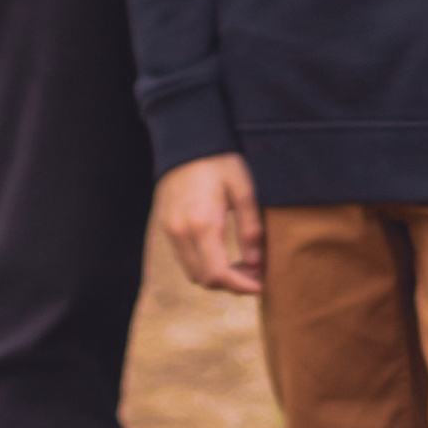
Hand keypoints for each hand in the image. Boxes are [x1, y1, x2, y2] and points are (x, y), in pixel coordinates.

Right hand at [157, 152, 263, 294]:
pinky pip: (185, 258)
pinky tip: (223, 255)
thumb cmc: (220, 161)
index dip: (240, 287)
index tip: (260, 287)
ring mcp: (171, 231)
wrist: (186, 141)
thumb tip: (256, 263)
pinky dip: (204, 265)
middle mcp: (182, 232)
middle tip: (255, 275)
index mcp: (203, 223)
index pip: (218, 273)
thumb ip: (250, 227)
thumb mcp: (243, 189)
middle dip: (231, 284)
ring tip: (242, 266)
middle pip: (204, 279)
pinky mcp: (167, 227)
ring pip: (193, 272)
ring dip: (217, 277)